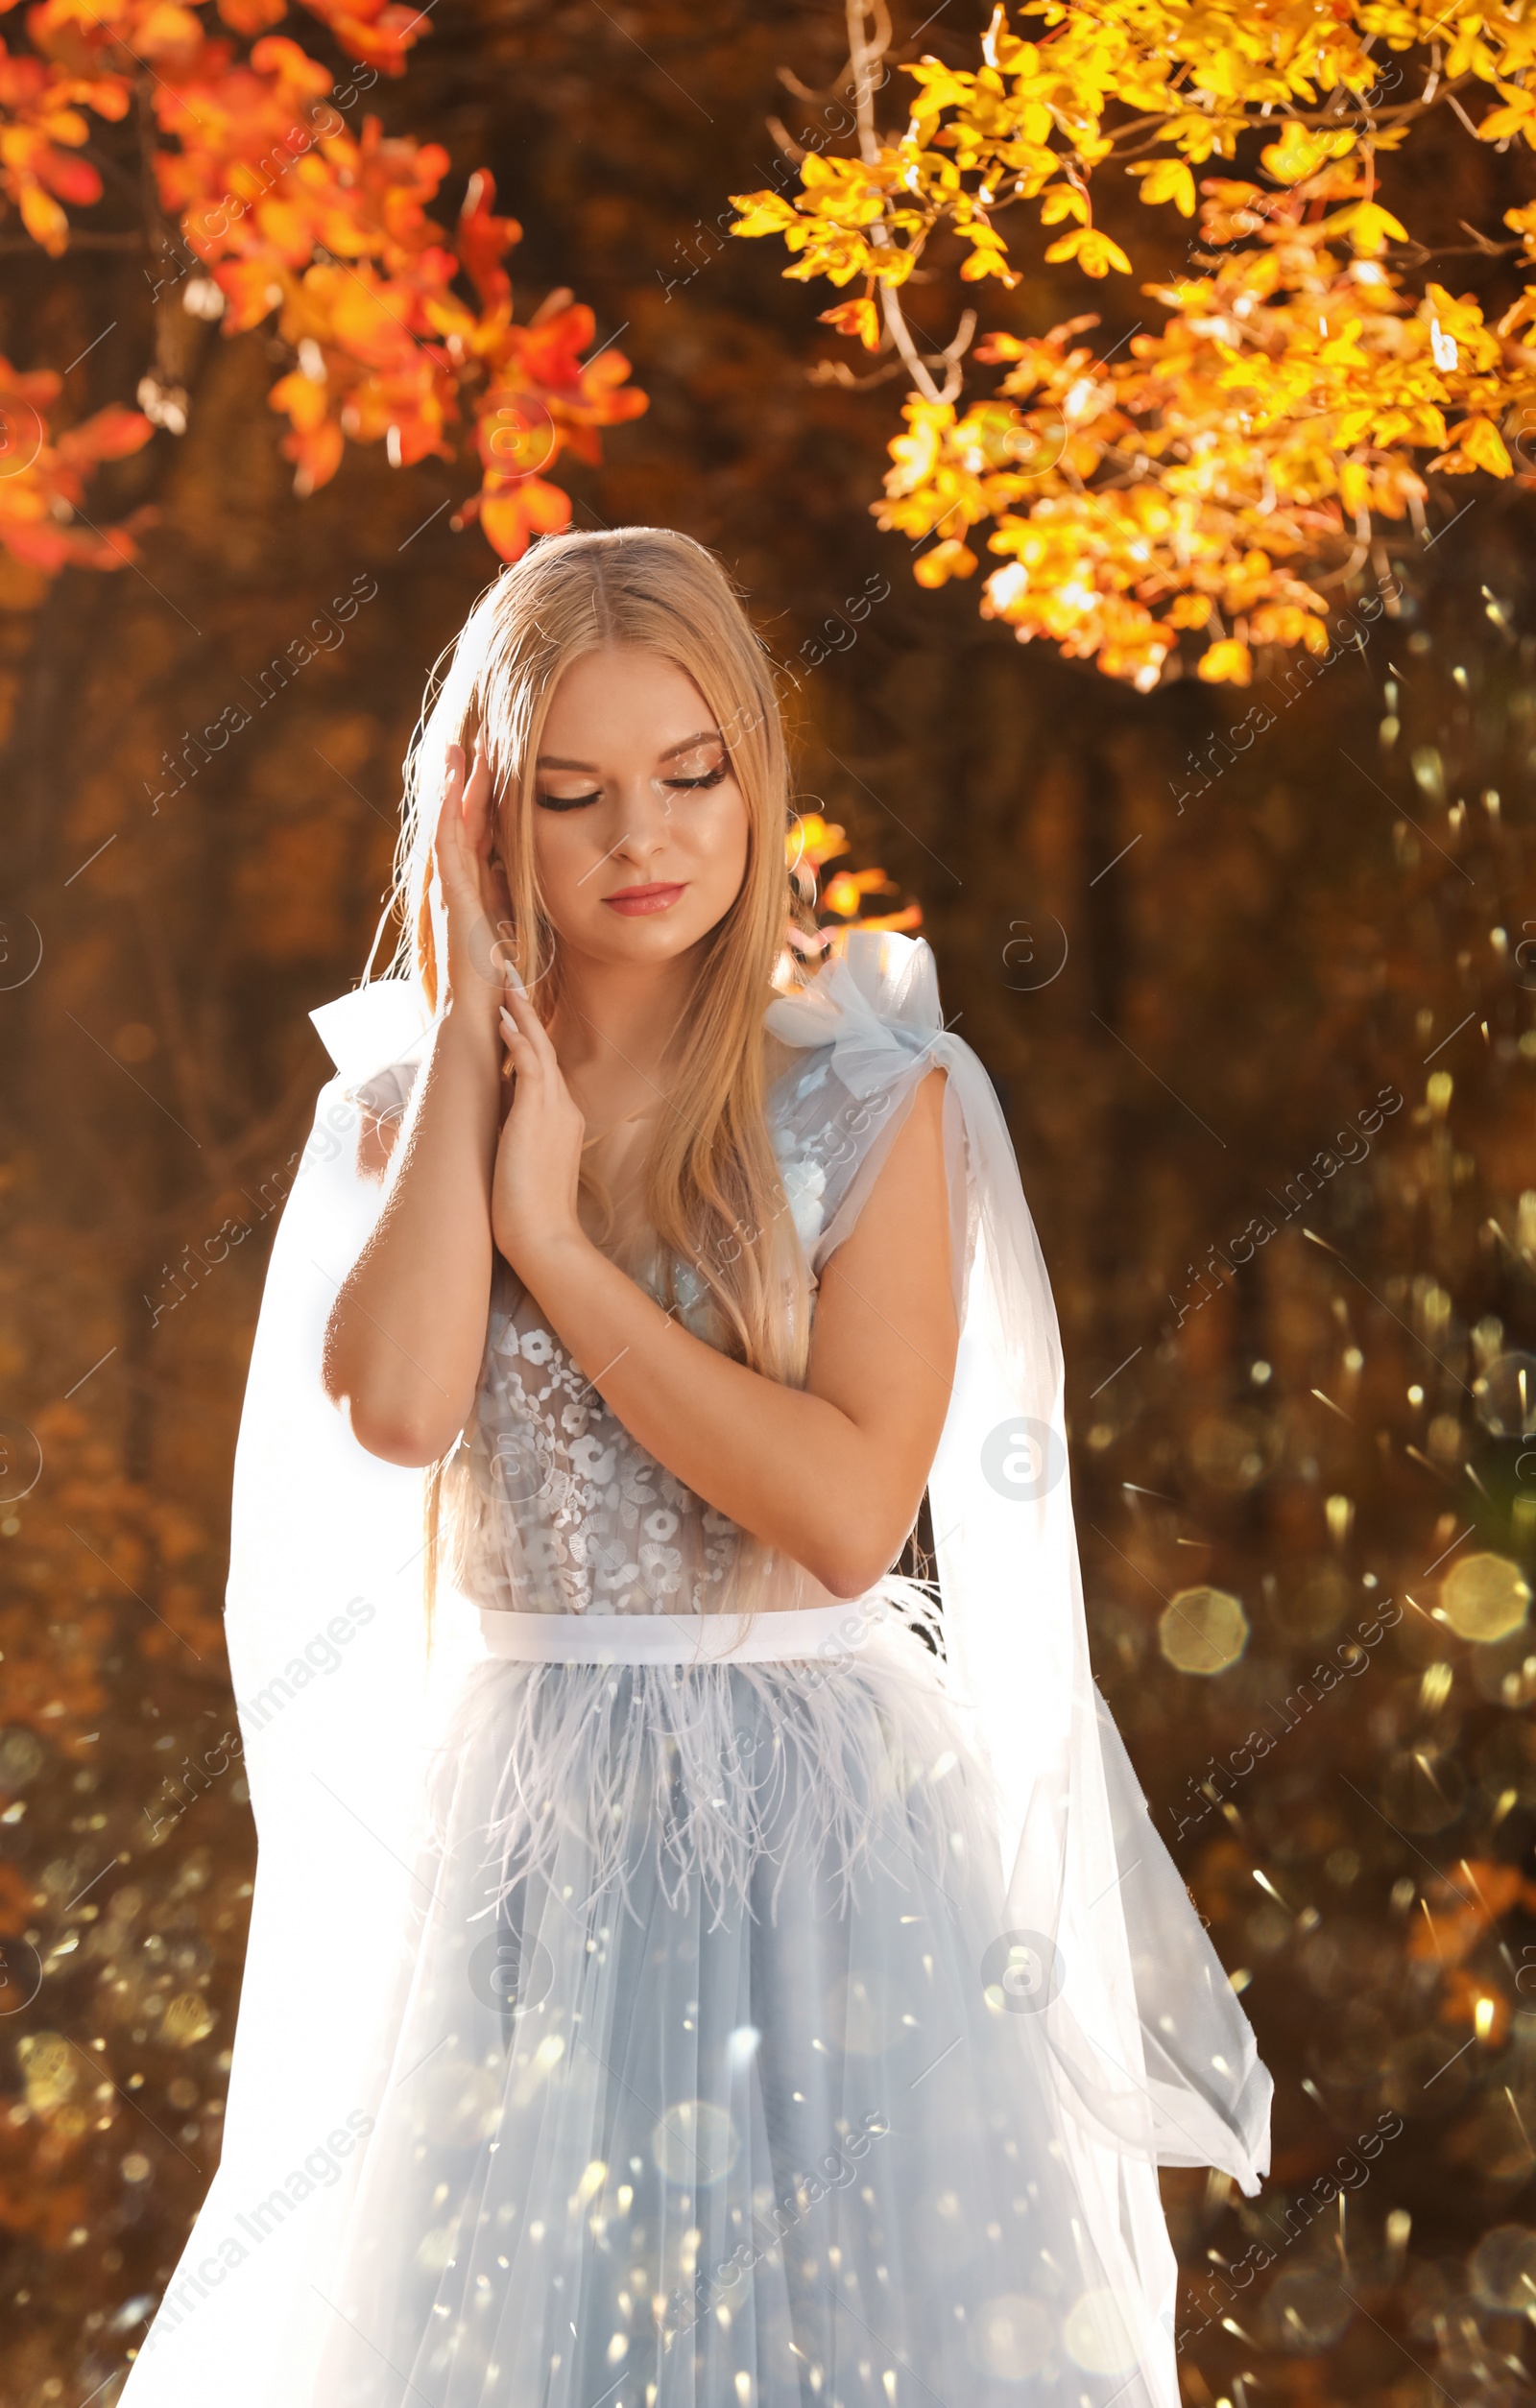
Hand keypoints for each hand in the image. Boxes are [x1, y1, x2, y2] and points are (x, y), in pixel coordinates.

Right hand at [432, 736, 512, 1020]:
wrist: (479, 1016)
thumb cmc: (498, 984)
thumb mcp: (513, 931)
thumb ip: (512, 902)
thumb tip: (517, 878)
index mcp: (474, 889)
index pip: (478, 831)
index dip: (483, 796)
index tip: (492, 761)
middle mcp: (457, 884)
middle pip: (461, 819)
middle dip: (467, 779)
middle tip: (472, 738)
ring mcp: (451, 888)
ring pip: (451, 823)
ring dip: (456, 785)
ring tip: (460, 747)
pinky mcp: (452, 896)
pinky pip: (448, 845)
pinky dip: (449, 812)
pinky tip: (453, 785)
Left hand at [491, 984, 590, 1280]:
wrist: (545, 1239)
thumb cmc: (530, 1214)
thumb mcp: (524, 1164)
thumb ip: (517, 1135)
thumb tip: (496, 1120)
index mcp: (562, 1119)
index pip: (544, 1067)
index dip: (529, 1035)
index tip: (513, 1008)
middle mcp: (563, 1108)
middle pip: (545, 1048)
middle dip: (527, 1012)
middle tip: (510, 975)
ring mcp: (555, 1111)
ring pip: (539, 1049)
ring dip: (521, 1014)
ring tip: (505, 982)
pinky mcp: (538, 1117)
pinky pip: (531, 1066)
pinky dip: (518, 1040)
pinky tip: (503, 1018)